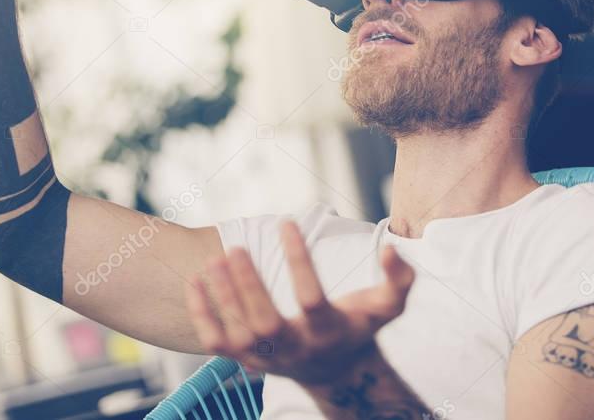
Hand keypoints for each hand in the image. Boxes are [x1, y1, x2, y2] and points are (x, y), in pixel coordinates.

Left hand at [186, 220, 414, 385]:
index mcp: (329, 332)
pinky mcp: (247, 361)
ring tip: (214, 259)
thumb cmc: (360, 328)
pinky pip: (216, 344)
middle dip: (248, 287)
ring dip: (222, 299)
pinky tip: (195, 281)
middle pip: (266, 325)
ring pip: (237, 336)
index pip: (311, 299)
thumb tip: (391, 249)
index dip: (299, 261)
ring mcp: (268, 359)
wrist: (337, 372)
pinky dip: (201, 315)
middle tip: (236, 247)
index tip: (287, 222)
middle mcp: (296, 350)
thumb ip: (399, 279)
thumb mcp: (388, 307)